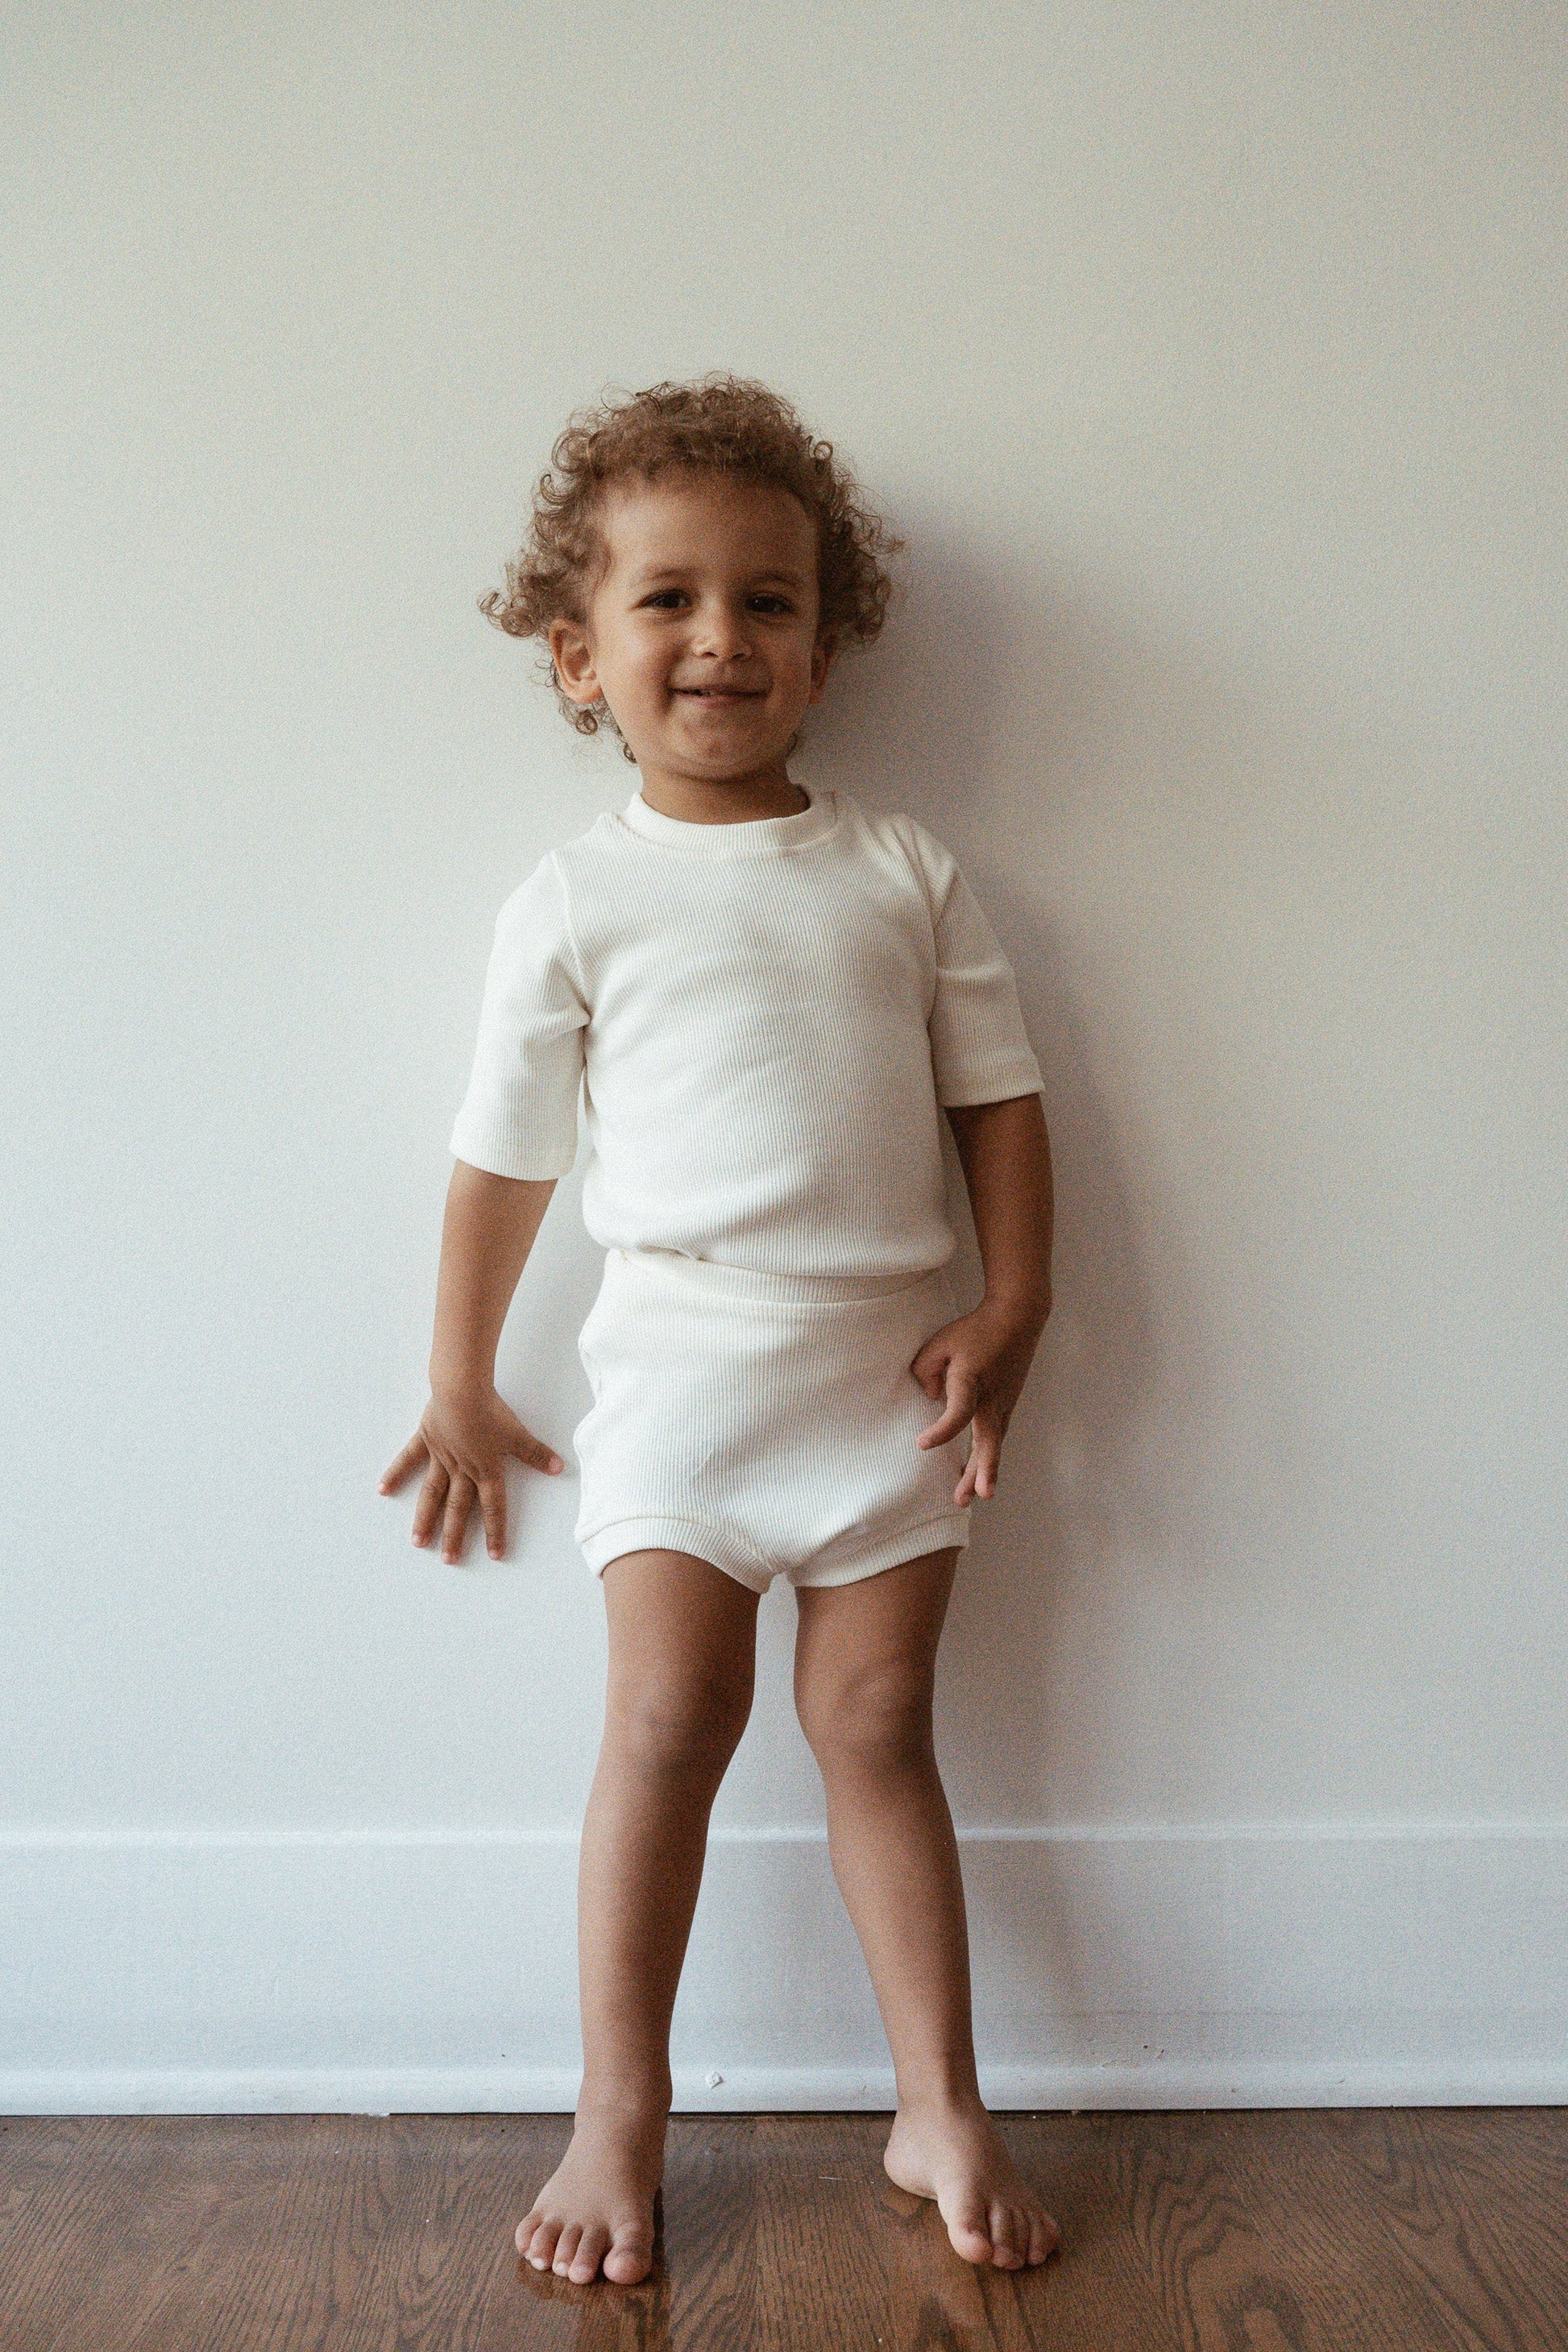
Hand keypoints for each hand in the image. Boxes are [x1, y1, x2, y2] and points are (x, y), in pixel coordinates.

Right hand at [378, 1386, 562, 1563]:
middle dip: (455, 1536)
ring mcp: (441, 1457)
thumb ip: (535, 1453)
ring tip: (418, 1542)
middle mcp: (462, 1469)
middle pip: (459, 1508)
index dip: (496, 1532)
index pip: (494, 1507)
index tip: (495, 1555)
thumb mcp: (517, 1433)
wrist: (462, 1389)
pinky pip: (409, 1459)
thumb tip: (559, 1467)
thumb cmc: (491, 1410)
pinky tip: (383, 1489)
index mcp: (486, 1469)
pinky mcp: (426, 1440)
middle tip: (449, 1560)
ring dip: (425, 1518)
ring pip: (433, 1494)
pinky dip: (396, 1473)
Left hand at [909, 1301, 1044, 1505]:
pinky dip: (988, 1457)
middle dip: (979, 1472)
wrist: (1018, 1318)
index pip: (959, 1412)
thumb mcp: (941, 1342)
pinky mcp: (1007, 1406)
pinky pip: (996, 1436)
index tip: (922, 1444)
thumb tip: (930, 1397)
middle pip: (988, 1441)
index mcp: (972, 1380)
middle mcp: (992, 1397)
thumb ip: (925, 1370)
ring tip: (969, 1498)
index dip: (942, 1431)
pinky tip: (978, 1475)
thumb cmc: (976, 1329)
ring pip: (994, 1444)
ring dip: (983, 1472)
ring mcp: (1004, 1404)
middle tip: (967, 1498)